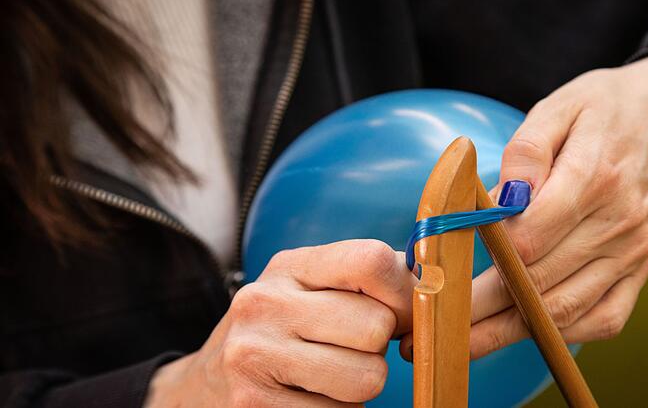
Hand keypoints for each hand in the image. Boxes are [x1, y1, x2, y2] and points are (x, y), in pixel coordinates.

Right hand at [145, 240, 417, 406]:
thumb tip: (433, 284)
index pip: (372, 261)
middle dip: (377, 349)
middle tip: (349, 351)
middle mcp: (265, 303)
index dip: (403, 294)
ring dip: (361, 388)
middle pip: (376, 328)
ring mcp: (254, 356)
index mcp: (290, 265)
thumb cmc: (284, 331)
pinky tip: (310, 401)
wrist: (207, 383)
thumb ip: (370, 279)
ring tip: (328, 377)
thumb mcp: (313, 288)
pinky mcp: (253, 406)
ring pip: (367, 379)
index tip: (397, 315)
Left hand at [469, 55, 647, 357]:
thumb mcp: (560, 106)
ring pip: (565, 311)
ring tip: (465, 344)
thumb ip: (526, 150)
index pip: (528, 239)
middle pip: (539, 284)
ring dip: (510, 333)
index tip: (441, 274)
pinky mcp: (641, 270)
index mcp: (594, 178)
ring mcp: (633, 253)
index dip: (480, 262)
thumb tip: (500, 199)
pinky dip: (563, 332)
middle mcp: (618, 224)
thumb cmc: (607, 108)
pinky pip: (604, 319)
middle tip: (435, 326)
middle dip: (481, 311)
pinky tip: (526, 330)